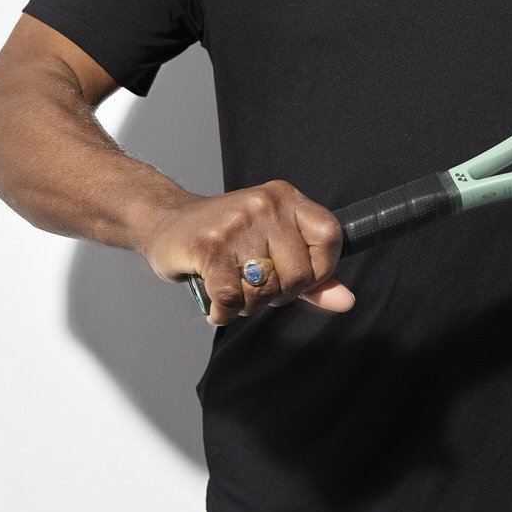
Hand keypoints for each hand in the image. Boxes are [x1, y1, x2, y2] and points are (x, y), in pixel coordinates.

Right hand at [133, 180, 354, 325]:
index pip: (330, 237)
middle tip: (255, 286)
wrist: (165, 221)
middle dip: (278, 294)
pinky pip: (232, 298)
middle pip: (298, 274)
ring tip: (233, 289)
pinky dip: (224, 312)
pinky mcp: (209, 247)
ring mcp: (237, 224)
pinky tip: (217, 305)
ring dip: (248, 305)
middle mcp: (265, 205)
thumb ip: (313, 277)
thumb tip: (346, 301)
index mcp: (287, 198)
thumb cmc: (225, 238)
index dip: (320, 269)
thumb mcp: (274, 246)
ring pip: (265, 290)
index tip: (297, 277)